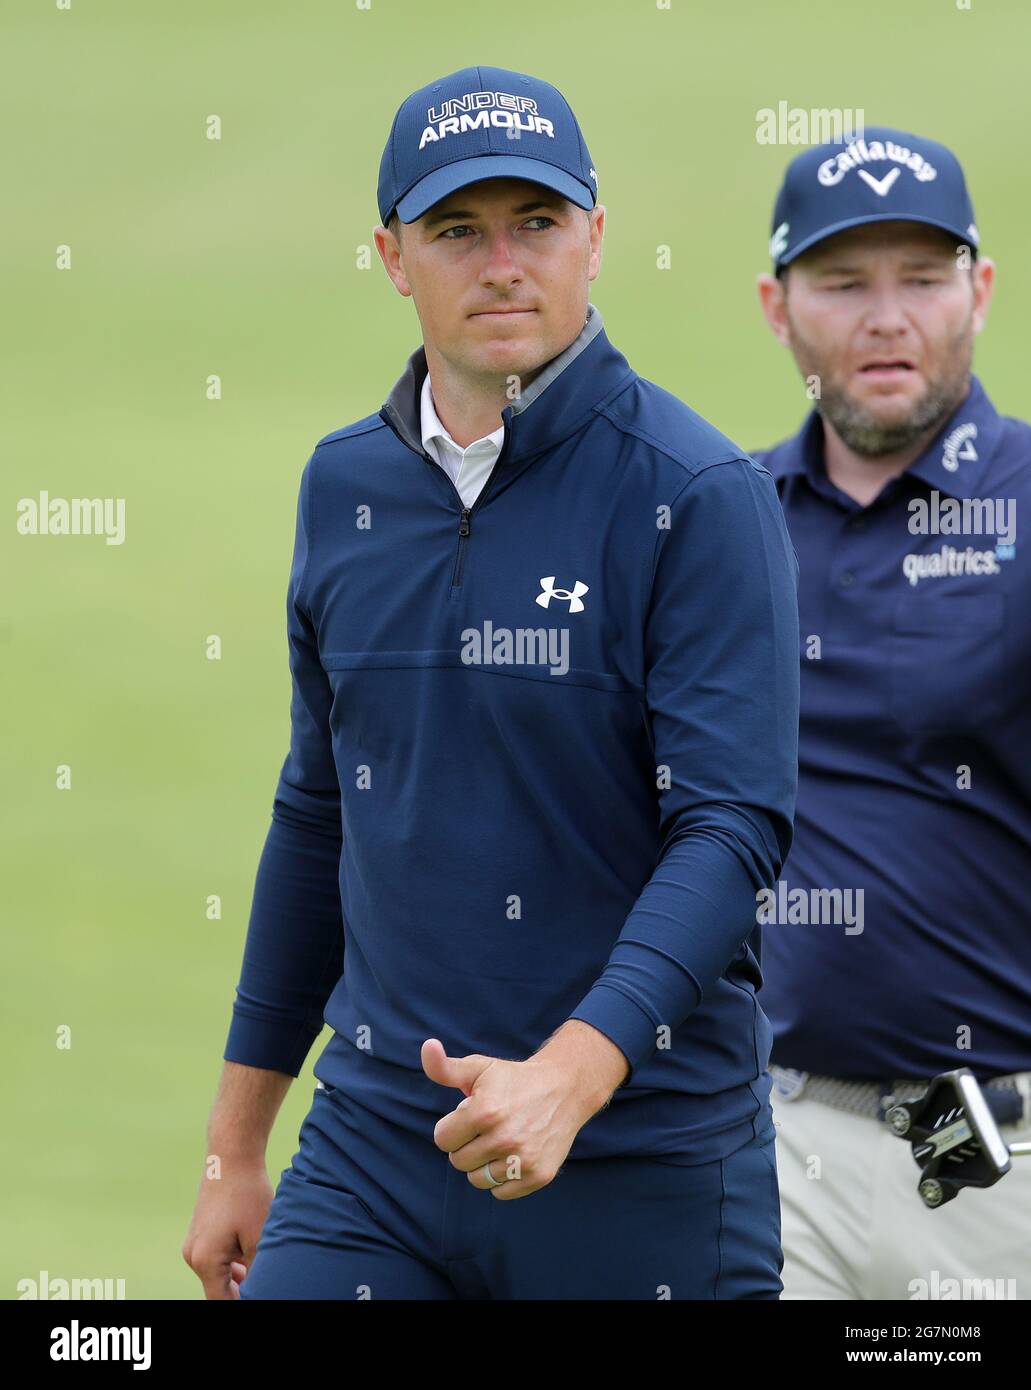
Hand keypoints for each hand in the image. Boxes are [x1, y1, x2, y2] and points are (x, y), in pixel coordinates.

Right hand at [181, 1154, 273, 1298]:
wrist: (231, 1157)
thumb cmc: (247, 1194)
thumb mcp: (258, 1237)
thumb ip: (256, 1271)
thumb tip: (259, 1291)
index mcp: (205, 1261)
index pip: (221, 1301)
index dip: (242, 1303)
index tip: (262, 1295)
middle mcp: (193, 1256)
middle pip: (218, 1289)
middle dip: (242, 1290)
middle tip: (267, 1284)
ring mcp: (193, 1244)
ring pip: (218, 1273)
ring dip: (239, 1276)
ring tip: (262, 1265)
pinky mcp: (199, 1233)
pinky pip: (216, 1258)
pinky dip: (233, 1261)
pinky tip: (252, 1253)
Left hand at [421, 1025, 625, 1200]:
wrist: (564, 1088)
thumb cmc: (514, 1079)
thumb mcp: (479, 1067)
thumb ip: (444, 1066)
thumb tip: (427, 1046)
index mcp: (485, 1111)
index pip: (442, 1139)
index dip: (452, 1127)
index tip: (469, 1116)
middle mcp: (504, 1138)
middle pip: (458, 1161)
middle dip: (466, 1144)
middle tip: (486, 1128)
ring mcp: (523, 1159)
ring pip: (478, 1180)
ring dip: (483, 1163)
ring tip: (499, 1141)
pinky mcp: (539, 1175)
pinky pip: (501, 1192)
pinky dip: (503, 1178)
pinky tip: (513, 1155)